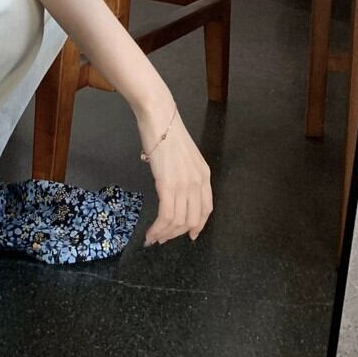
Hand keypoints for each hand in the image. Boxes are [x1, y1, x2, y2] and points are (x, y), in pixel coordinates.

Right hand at [135, 99, 213, 245]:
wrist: (159, 117)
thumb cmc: (166, 131)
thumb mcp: (182, 155)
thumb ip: (180, 171)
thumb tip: (166, 183)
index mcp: (204, 175)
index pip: (206, 209)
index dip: (198, 225)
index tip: (190, 235)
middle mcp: (198, 183)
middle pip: (192, 219)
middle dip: (177, 234)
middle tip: (163, 239)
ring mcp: (184, 185)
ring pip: (178, 222)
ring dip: (165, 234)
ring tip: (154, 238)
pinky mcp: (169, 186)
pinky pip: (166, 216)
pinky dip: (158, 228)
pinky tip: (151, 232)